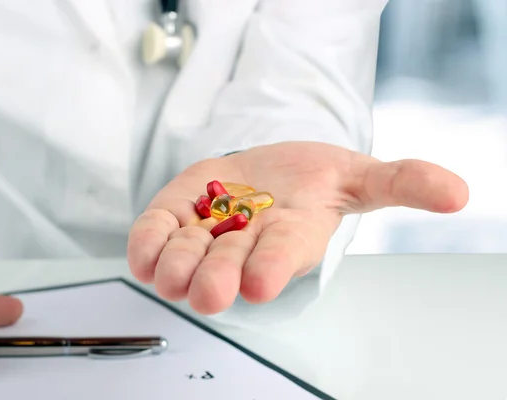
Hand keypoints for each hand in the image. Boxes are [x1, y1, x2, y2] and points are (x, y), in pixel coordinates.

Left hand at [127, 142, 467, 313]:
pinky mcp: (176, 214)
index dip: (270, 269)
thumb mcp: (359, 173)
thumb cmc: (312, 178)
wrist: (266, 169)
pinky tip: (145, 253)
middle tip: (209, 294)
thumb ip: (402, 182)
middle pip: (227, 266)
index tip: (257, 284)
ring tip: (171, 269)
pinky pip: (156, 234)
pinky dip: (147, 244)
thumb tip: (458, 193)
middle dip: (216, 279)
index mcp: (289, 237)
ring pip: (186, 255)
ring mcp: (206, 231)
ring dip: (176, 263)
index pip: (281, 258)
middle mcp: (245, 243)